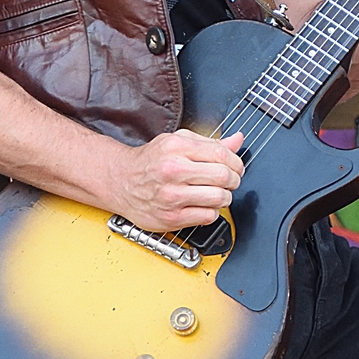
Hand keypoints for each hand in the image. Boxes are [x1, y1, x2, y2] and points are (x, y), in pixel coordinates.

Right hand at [106, 128, 244, 231]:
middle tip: (230, 181)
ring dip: (225, 197)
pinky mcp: (172, 217)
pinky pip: (208, 216)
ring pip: (219, 198)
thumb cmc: (150, 162)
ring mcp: (172, 195)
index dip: (236, 162)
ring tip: (217, 193)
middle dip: (234, 179)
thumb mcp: (177, 142)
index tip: (236, 167)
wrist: (121, 182)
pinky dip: (212, 212)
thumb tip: (237, 140)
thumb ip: (209, 142)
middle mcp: (174, 170)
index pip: (221, 153)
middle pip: (223, 176)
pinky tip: (203, 205)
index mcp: (177, 147)